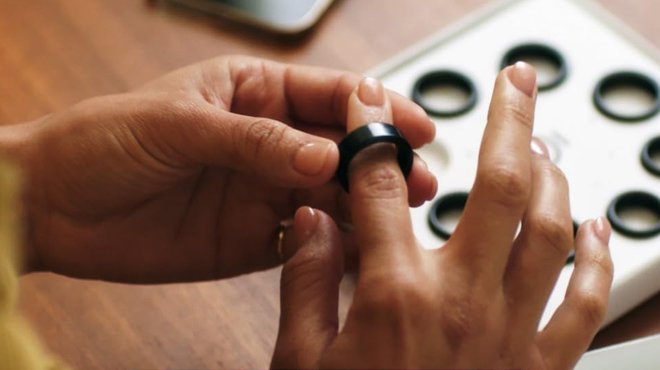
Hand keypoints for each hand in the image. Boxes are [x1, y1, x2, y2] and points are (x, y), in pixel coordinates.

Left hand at [4, 55, 436, 281]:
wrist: (54, 208)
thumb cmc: (102, 142)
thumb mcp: (177, 124)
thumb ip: (253, 140)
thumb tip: (322, 154)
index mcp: (251, 93)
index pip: (327, 93)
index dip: (375, 106)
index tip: (414, 124)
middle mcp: (265, 141)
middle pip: (339, 147)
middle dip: (380, 162)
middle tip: (418, 181)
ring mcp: (262, 191)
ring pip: (329, 195)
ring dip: (364, 205)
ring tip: (397, 218)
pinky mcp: (252, 238)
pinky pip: (304, 238)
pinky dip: (331, 244)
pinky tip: (355, 248)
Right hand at [272, 63, 613, 368]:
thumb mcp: (300, 362)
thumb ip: (306, 282)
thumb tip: (313, 219)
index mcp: (393, 298)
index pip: (382, 188)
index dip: (372, 135)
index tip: (369, 104)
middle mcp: (461, 304)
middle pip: (499, 185)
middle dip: (509, 120)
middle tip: (517, 81)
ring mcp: (510, 336)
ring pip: (552, 232)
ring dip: (556, 178)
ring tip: (545, 145)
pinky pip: (587, 304)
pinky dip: (602, 262)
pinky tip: (601, 229)